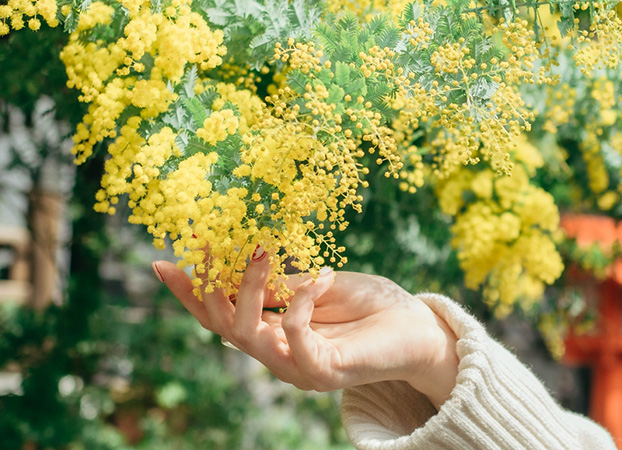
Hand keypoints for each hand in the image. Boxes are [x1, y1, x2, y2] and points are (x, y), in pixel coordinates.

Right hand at [152, 251, 457, 407]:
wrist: (421, 329)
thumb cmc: (373, 305)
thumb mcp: (318, 285)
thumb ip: (281, 283)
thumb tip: (240, 261)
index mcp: (274, 333)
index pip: (220, 317)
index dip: (191, 293)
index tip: (164, 262)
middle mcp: (278, 355)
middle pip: (221, 327)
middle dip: (210, 285)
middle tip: (213, 242)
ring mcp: (298, 368)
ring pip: (246, 334)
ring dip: (249, 287)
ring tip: (261, 248)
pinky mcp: (323, 372)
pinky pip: (295, 337)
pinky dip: (303, 301)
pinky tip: (325, 275)